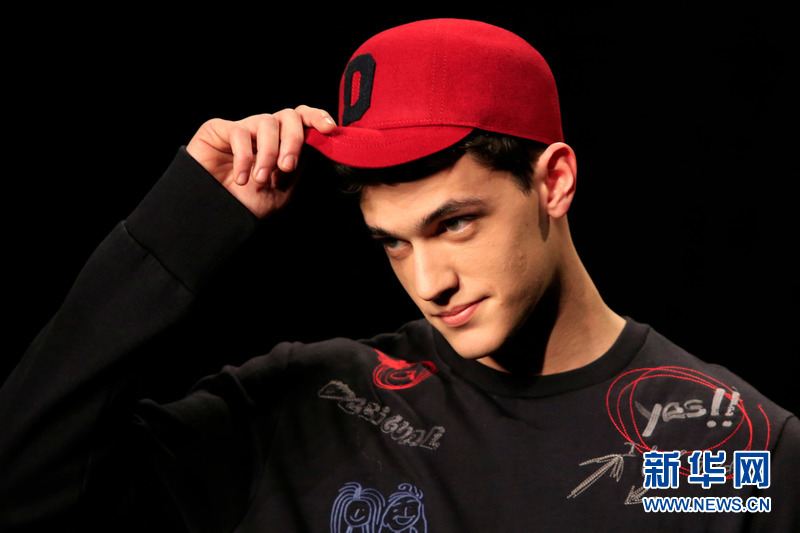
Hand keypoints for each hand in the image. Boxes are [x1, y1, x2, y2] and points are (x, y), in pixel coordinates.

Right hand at [186, 106, 336, 217]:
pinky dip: (244, 157)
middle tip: (287, 166)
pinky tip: (240, 178)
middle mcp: (265, 132)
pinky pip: (239, 132)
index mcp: (283, 143)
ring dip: (268, 152)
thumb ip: (298, 167)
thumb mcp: (282, 190)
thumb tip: (318, 144)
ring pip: (266, 122)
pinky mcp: (219, 129)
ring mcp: (243, 128)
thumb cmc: (248, 202)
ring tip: (260, 179)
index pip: (303, 120)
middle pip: (288, 116)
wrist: (216, 214)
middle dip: (293, 140)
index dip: (317, 118)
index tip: (330, 130)